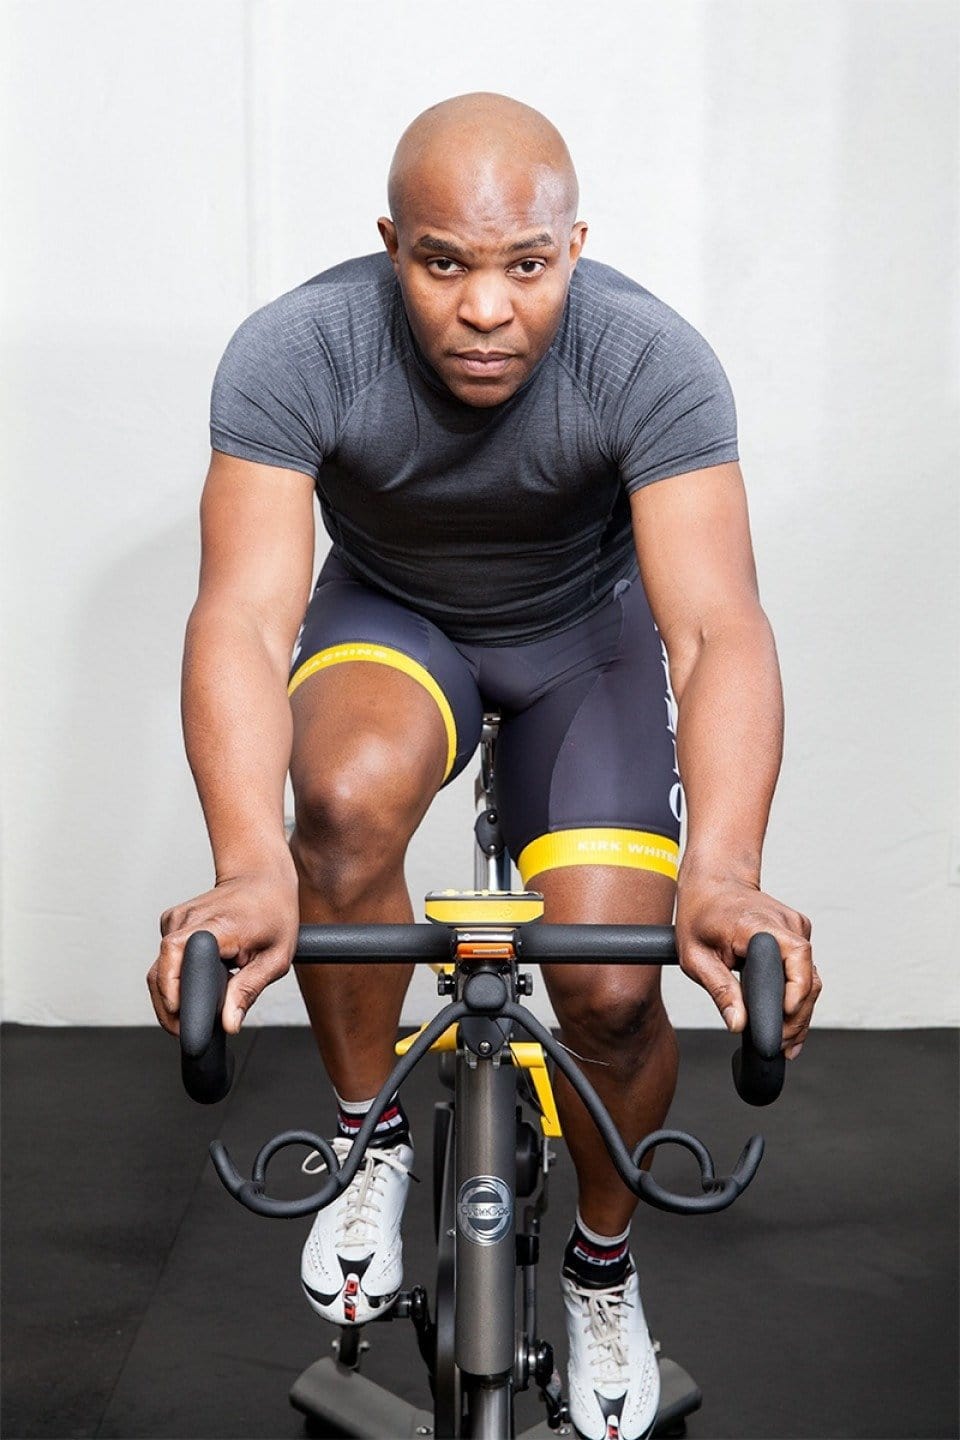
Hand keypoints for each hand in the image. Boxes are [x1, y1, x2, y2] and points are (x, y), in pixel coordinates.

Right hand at [148, 861, 299, 1036]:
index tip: (182, 1017)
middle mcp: (189, 919)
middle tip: (186, 1029)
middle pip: (159, 970)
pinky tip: (194, 978)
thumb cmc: (273, 913)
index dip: (173, 991)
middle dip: (168, 1007)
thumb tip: (229, 1022)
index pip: (176, 957)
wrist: (261, 876)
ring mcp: (177, 917)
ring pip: (159, 966)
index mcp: (217, 926)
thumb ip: (249, 990)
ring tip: (193, 1006)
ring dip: (170, 992)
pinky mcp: (171, 920)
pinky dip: (174, 973)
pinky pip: (165, 956)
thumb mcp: (275, 957)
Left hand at [675, 869, 818, 1058]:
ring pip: (810, 975)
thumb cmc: (700, 913)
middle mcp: (783, 922)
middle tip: (783, 1046)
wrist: (713, 880)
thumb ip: (719, 990)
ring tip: (787, 1041)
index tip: (785, 1017)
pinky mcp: (797, 931)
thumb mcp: (695, 956)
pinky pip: (805, 967)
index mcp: (756, 925)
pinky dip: (798, 992)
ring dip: (801, 1009)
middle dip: (798, 1015)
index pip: (795, 957)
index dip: (795, 990)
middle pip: (808, 975)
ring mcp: (795, 924)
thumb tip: (738, 1024)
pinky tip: (789, 1016)